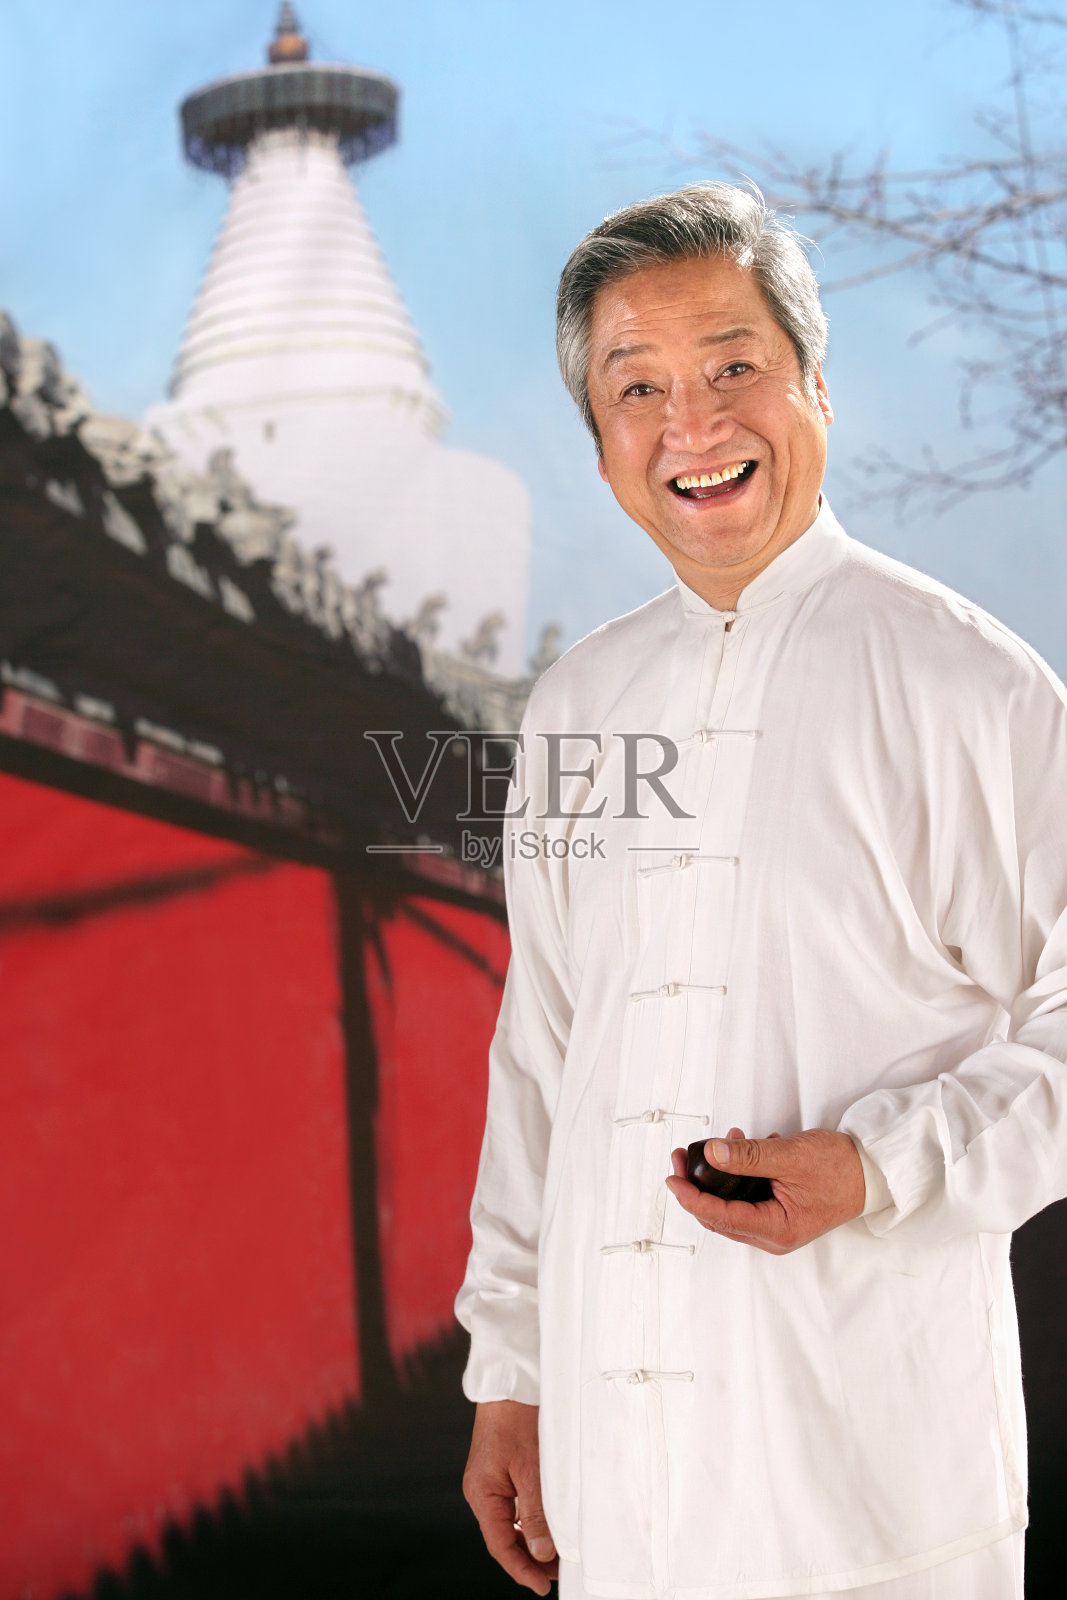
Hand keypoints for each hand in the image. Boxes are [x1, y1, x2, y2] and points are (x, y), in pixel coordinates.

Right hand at [463, 1399, 558, 1594]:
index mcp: (482, 1493)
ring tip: (557, 1556)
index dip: (521, 1570)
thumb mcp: (532, 1469)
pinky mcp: (499, 1472)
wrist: (512, 1382)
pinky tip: (547, 1527)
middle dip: (529, 1559)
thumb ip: (536, 1513)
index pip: (499, 1545)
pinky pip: (513, 1507)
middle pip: (503, 1537)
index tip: (543, 1587)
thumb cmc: (518, 1419)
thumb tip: (542, 1553)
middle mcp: (481, 1491)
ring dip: (530, 1541)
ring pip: (509, 1524)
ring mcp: (489, 1482)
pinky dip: (529, 1521)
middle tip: (557, 1575)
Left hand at [665, 1126, 865, 1253]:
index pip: (720, 1217)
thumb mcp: (790, 1156)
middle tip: (683, 1157)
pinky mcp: (779, 1213)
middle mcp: (773, 1235)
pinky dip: (739, 1175)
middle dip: (698, 1184)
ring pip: (732, 1204)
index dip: (691, 1197)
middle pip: (720, 1214)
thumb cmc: (841, 1168)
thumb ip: (749, 1156)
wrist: (872, 1171)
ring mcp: (776, 1226)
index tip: (673, 1178)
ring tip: (720, 1142)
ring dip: (720, 1176)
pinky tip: (745, 1148)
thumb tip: (712, 1154)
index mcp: (777, 1230)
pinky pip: (747, 1197)